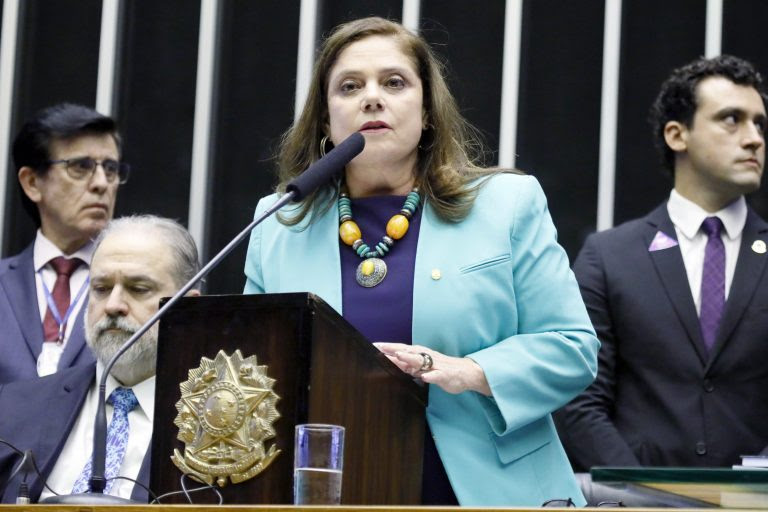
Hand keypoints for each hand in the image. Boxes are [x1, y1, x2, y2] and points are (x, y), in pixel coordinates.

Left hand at [373, 342, 490, 395]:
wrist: (466, 373)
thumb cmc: (442, 370)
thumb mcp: (421, 368)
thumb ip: (408, 366)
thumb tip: (391, 363)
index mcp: (419, 355)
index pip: (400, 350)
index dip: (387, 348)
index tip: (372, 346)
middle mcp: (426, 357)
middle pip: (407, 351)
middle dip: (393, 349)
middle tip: (379, 347)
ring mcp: (435, 365)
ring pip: (421, 361)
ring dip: (410, 358)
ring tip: (399, 356)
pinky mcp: (445, 375)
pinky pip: (437, 375)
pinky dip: (431, 375)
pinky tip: (425, 377)